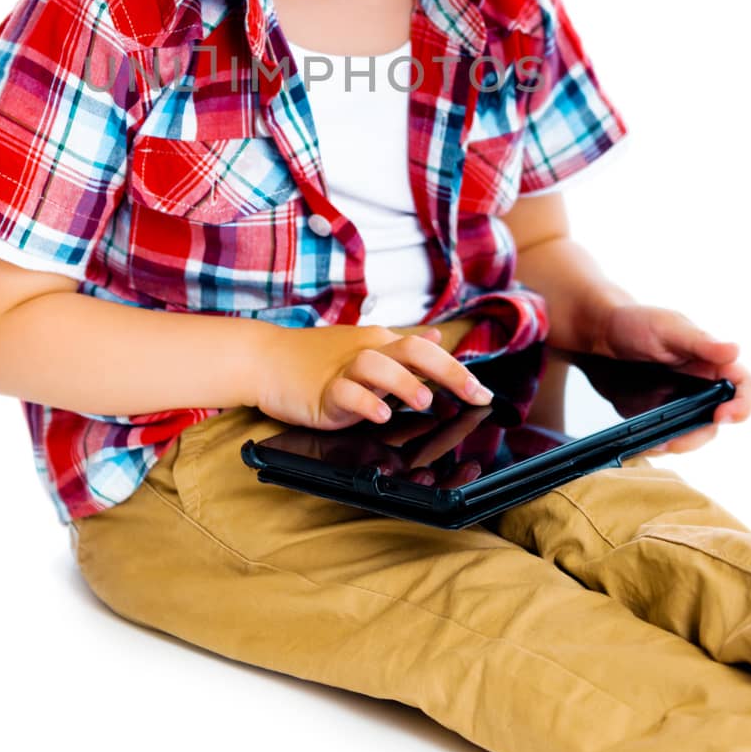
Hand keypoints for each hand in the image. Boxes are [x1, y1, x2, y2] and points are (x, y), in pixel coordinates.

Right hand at [251, 322, 494, 432]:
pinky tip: (381, 415)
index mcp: (379, 343)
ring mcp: (343, 370)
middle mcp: (366, 351)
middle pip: (411, 351)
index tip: (484, 393)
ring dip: (405, 384)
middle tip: (474, 394)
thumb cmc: (316, 358)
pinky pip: (346, 393)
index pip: (426, 351)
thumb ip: (402, 345)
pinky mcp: (322, 391)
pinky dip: (366, 403)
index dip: (458, 371)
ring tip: (425, 402)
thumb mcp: (364, 346)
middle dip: (448, 373)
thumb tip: (436, 337)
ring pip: (378, 367)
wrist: (266, 358)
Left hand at [590, 303, 750, 455]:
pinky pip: (667, 438)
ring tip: (652, 443)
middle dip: (698, 434)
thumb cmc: (633, 321)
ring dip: (677, 444)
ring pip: (693, 435)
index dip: (742, 406)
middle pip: (718, 421)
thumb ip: (700, 342)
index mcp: (711, 361)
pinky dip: (657, 445)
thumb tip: (736, 349)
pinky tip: (639, 444)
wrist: (595, 334)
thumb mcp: (666, 327)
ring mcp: (680, 403)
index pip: (743, 387)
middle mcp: (700, 385)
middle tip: (671, 440)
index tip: (721, 416)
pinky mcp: (658, 416)